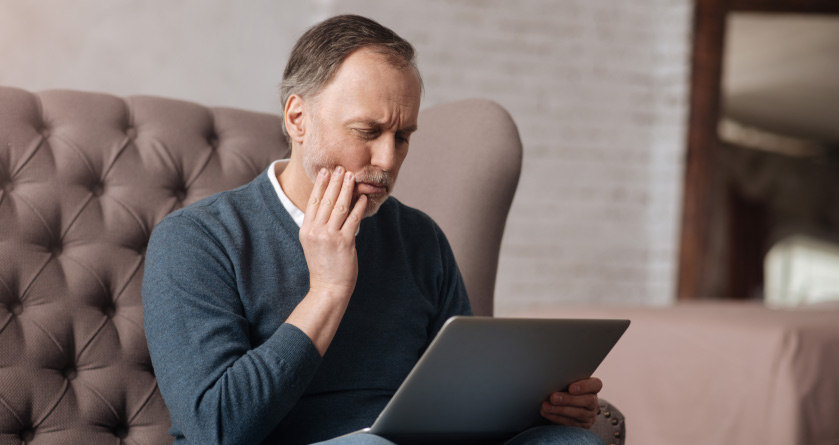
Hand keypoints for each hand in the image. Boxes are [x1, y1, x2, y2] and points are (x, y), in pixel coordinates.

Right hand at [299, 166, 367, 300]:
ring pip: (339, 206)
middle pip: (326, 200)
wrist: (328, 288)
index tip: (326, 171)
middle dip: (334, 182)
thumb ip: (318, 226)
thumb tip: (329, 206)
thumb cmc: (324, 265)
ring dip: (347, 189)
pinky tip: (362, 198)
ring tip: (352, 177)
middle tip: (341, 168)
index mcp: (306, 229)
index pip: (314, 202)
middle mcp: (316, 231)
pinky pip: (352, 220)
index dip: (320, 185)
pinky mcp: (344, 242)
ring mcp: (330, 236)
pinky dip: (358, 207)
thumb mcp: (313, 243)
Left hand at [540, 377, 601, 428]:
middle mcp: (594, 402)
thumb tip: (551, 379)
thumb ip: (565, 380)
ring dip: (560, 410)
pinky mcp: (584, 425)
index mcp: (593, 387)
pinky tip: (547, 413)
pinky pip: (571, 423)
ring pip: (579, 413)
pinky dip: (557, 418)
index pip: (596, 384)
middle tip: (553, 398)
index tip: (571, 388)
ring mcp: (590, 415)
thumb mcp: (566, 382)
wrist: (562, 405)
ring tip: (546, 406)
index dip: (585, 386)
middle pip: (587, 400)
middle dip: (568, 399)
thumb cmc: (564, 389)